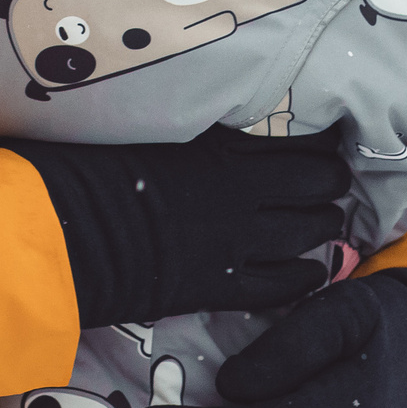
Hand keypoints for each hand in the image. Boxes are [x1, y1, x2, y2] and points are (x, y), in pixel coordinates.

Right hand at [0, 126, 349, 328]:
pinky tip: (313, 271)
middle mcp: (242, 192)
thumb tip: (227, 123)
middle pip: (315, 185)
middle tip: (332, 184)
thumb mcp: (159, 133)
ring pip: (306, 233)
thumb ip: (203, 132)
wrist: (74, 230)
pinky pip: (281, 284)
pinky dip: (304, 277)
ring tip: (327, 224)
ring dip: (323, 227)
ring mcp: (236, 241)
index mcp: (225, 148)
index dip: (321, 144)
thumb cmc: (101, 169)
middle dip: (330, 184)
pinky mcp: (223, 284)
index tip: (328, 143)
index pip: (297, 141)